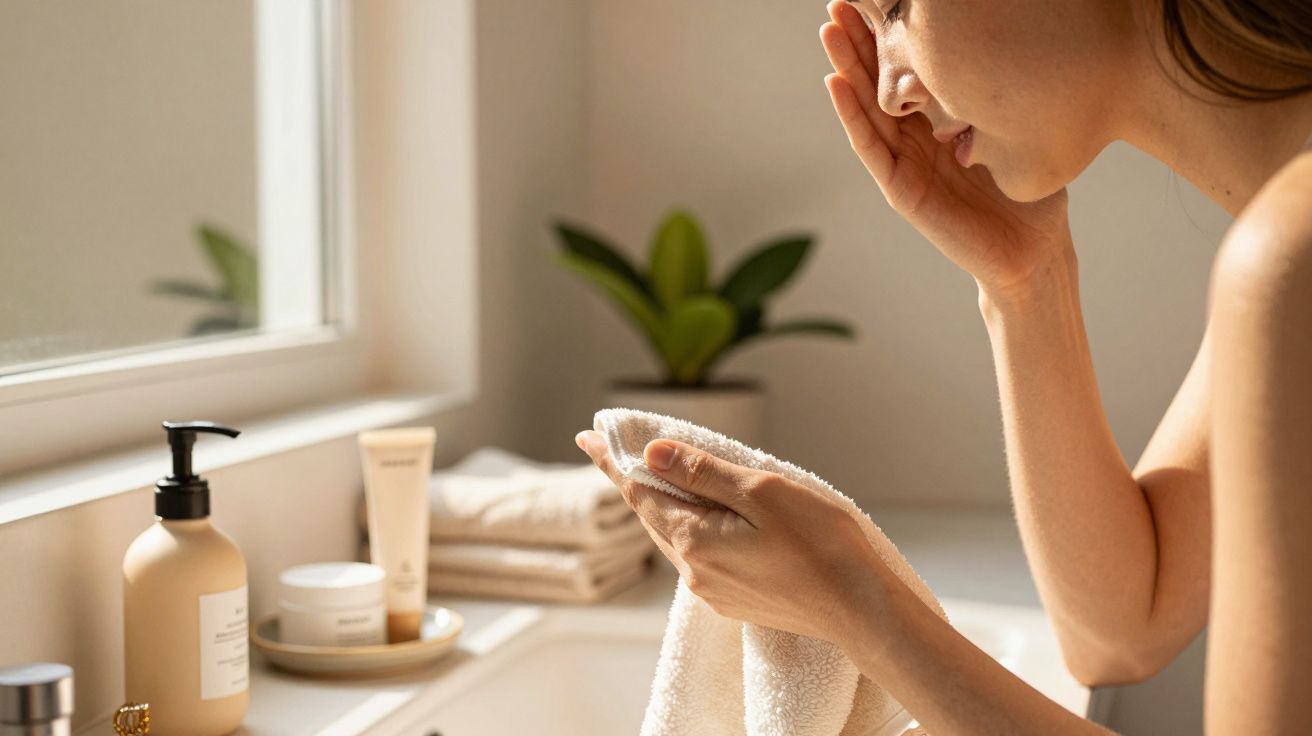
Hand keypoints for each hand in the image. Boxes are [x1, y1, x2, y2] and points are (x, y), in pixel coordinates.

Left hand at [575, 429, 883, 643]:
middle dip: (637, 481)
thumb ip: (702, 473)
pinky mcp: (736, 599)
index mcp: (695, 541)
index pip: (639, 492)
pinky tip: (708, 513)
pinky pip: (701, 554)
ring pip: (677, 536)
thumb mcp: (760, 492)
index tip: (587, 436)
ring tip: (662, 475)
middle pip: (653, 515)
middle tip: (616, 449)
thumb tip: (652, 454)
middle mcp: (695, 572)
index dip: (612, 462)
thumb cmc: (821, 544)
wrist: (861, 607)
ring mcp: (714, 590)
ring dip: (668, 504)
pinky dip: (694, 527)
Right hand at [819, 0, 1072, 294]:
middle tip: (839, 3)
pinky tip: (834, 83)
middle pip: (879, 82)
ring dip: (845, 68)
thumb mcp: (1018, 129)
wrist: (1034, 252)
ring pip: (867, 108)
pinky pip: (872, 147)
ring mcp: (905, 164)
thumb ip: (1000, 95)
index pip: (908, 71)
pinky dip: (851, 115)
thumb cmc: (1032, 196)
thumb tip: (1007, 41)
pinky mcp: (902, 190)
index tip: (874, 0)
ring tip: (828, 31)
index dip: (890, 36)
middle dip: (859, 41)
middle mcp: (917, 139)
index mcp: (941, 122)